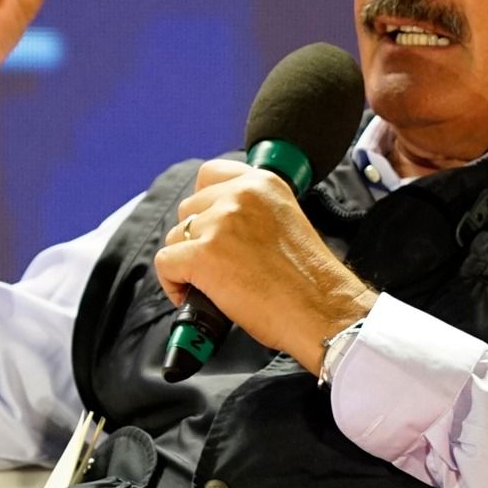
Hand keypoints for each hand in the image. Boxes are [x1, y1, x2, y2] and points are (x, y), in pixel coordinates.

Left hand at [154, 159, 376, 371]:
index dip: (203, 205)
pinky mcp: (204, 255)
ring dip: (185, 262)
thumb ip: (253, 212)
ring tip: (210, 285)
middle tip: (216, 265)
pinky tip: (193, 297)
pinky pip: (165, 264)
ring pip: (174, 237)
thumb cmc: (309, 280)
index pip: (209, 175)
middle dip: (195, 238)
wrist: (323, 311)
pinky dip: (173, 284)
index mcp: (263, 183)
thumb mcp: (286, 220)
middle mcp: (240, 195)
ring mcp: (220, 223)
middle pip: (187, 209)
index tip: (210, 227)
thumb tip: (217, 224)